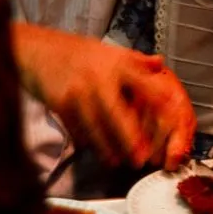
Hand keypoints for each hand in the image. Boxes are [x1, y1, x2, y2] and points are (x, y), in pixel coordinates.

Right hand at [21, 28, 195, 170]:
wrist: (40, 51)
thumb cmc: (80, 53)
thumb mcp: (111, 51)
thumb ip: (137, 61)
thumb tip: (160, 63)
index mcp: (116, 64)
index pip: (141, 80)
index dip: (157, 94)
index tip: (172, 108)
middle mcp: (98, 78)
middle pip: (116, 112)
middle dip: (129, 136)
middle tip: (141, 157)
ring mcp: (78, 92)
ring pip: (96, 127)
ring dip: (108, 147)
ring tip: (119, 162)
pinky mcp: (61, 105)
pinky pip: (77, 129)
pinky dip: (87, 142)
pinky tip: (95, 150)